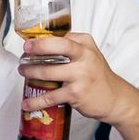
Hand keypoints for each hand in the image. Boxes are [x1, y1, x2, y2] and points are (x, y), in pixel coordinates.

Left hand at [17, 32, 135, 124]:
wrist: (115, 98)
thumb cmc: (98, 75)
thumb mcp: (90, 54)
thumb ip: (71, 45)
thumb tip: (44, 43)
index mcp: (86, 44)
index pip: (61, 37)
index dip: (41, 40)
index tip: (28, 44)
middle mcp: (85, 57)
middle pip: (56, 48)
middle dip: (35, 50)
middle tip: (23, 55)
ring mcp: (80, 75)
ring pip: (48, 72)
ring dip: (30, 73)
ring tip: (23, 73)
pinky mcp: (76, 93)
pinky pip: (50, 97)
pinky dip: (36, 101)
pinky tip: (27, 102)